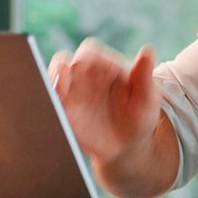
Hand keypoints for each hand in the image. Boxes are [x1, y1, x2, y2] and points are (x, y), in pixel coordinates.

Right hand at [48, 38, 161, 168]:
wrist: (128, 146)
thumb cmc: (140, 118)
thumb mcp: (147, 98)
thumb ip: (143, 75)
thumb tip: (148, 50)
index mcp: (106, 66)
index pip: (89, 52)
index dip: (85, 57)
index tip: (85, 66)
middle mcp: (86, 77)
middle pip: (65, 61)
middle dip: (62, 66)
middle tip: (66, 74)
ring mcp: (74, 93)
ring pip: (54, 79)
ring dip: (52, 81)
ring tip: (59, 89)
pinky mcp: (65, 112)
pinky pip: (51, 101)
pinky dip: (49, 100)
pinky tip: (55, 105)